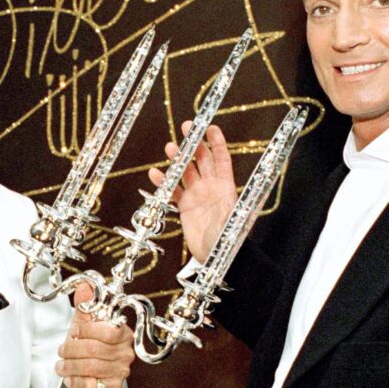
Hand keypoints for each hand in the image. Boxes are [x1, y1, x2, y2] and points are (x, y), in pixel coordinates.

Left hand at [57, 282, 133, 387]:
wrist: (90, 372)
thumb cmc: (88, 344)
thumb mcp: (84, 324)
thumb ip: (85, 305)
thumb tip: (85, 285)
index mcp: (123, 333)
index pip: (107, 331)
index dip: (86, 331)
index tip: (73, 332)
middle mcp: (126, 352)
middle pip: (94, 350)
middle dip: (72, 350)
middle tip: (61, 351)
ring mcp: (121, 371)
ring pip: (90, 368)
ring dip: (70, 367)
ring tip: (61, 366)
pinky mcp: (113, 387)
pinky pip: (91, 386)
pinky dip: (76, 382)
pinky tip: (70, 379)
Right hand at [148, 122, 236, 262]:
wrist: (217, 260)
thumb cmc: (229, 241)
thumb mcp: (233, 222)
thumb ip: (228, 207)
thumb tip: (232, 193)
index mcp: (226, 187)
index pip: (222, 158)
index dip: (217, 142)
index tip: (210, 127)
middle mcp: (211, 188)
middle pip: (202, 160)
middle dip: (194, 143)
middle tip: (186, 128)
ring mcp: (197, 196)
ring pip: (186, 172)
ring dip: (178, 160)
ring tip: (169, 148)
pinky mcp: (185, 207)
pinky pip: (173, 191)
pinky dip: (164, 182)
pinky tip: (155, 174)